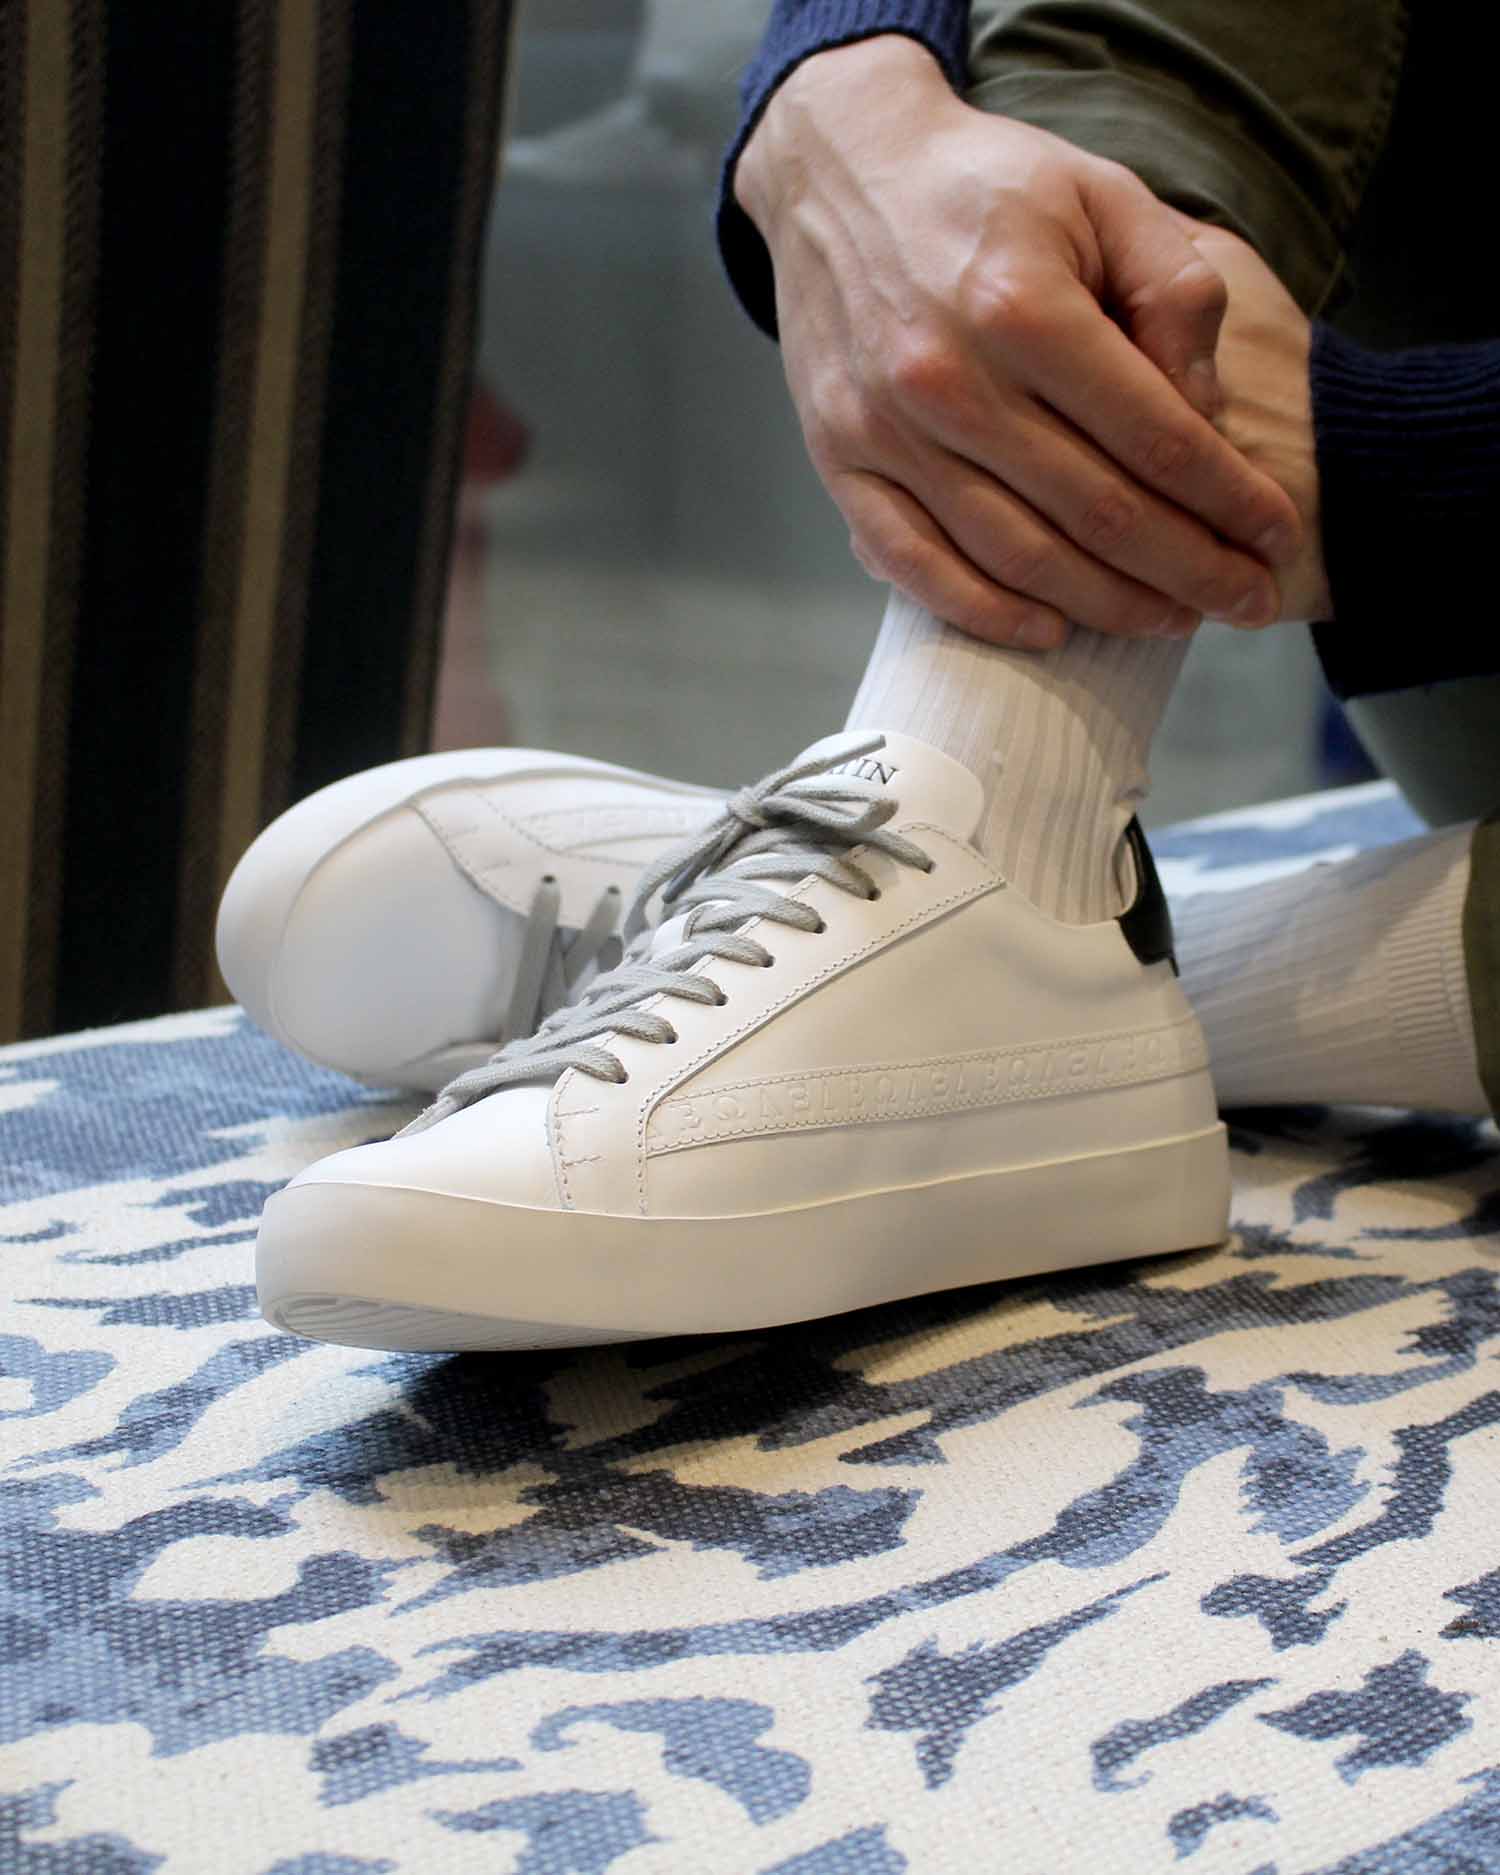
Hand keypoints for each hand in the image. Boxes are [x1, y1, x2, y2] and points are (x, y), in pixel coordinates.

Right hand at [735, 35, 1303, 648]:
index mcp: (1025, 306)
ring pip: (1017, 555)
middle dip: (1188, 570)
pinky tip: (1048, 631)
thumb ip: (1175, 291)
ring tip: (1171, 619)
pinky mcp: (841, 463)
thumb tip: (1207, 412)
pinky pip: (916, 565)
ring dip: (1105, 604)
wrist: (841, 173)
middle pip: (1097, 513)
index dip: (1229, 501)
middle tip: (1246, 602)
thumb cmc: (987, 186)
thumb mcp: (1106, 194)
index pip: (1156, 436)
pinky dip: (986, 612)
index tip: (1279, 540)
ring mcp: (887, 432)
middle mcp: (951, 380)